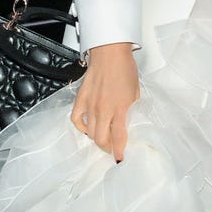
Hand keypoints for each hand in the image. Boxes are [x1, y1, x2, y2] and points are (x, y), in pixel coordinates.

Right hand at [71, 42, 138, 160]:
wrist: (110, 53)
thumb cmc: (125, 69)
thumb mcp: (136, 93)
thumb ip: (131, 110)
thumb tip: (129, 124)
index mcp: (120, 108)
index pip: (119, 138)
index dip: (119, 152)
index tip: (121, 158)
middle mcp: (104, 109)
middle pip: (101, 140)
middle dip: (107, 148)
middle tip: (112, 148)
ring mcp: (90, 105)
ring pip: (89, 132)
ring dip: (96, 138)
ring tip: (102, 136)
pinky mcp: (80, 99)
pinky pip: (76, 119)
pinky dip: (81, 126)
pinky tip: (87, 127)